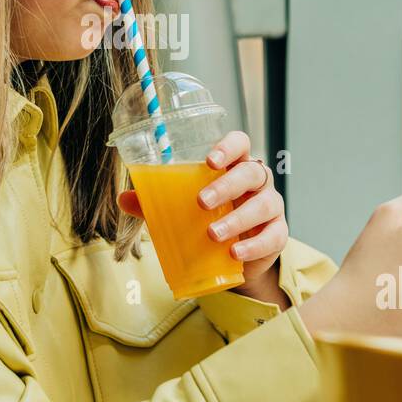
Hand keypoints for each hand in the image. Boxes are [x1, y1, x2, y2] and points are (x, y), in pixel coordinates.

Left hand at [117, 130, 288, 302]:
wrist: (234, 258)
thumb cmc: (210, 220)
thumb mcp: (183, 210)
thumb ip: (157, 203)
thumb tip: (124, 198)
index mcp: (235, 166)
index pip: (240, 143)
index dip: (228, 147)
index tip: (209, 161)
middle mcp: (257, 182)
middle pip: (252, 172)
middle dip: (227, 185)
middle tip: (201, 202)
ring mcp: (271, 206)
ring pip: (264, 204)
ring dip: (238, 219)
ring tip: (213, 234)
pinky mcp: (277, 234)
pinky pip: (273, 236)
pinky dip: (254, 245)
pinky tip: (235, 252)